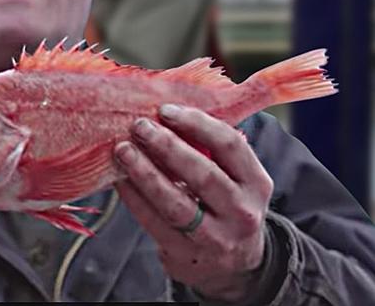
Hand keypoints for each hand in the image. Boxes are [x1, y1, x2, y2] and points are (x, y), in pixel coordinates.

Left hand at [113, 105, 272, 301]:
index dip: (197, 124)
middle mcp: (242, 212)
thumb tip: (164, 109)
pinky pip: (154, 222)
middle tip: (139, 126)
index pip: (230, 146)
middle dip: (167, 146)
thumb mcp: (235, 179)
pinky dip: (133, 197)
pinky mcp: (186, 255)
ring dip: (144, 173)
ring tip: (122, 149)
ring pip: (175, 203)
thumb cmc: (224, 204)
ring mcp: (216, 239)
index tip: (165, 110)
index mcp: (257, 183)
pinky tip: (118, 178)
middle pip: (202, 174)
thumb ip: (211, 149)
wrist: (232, 265)